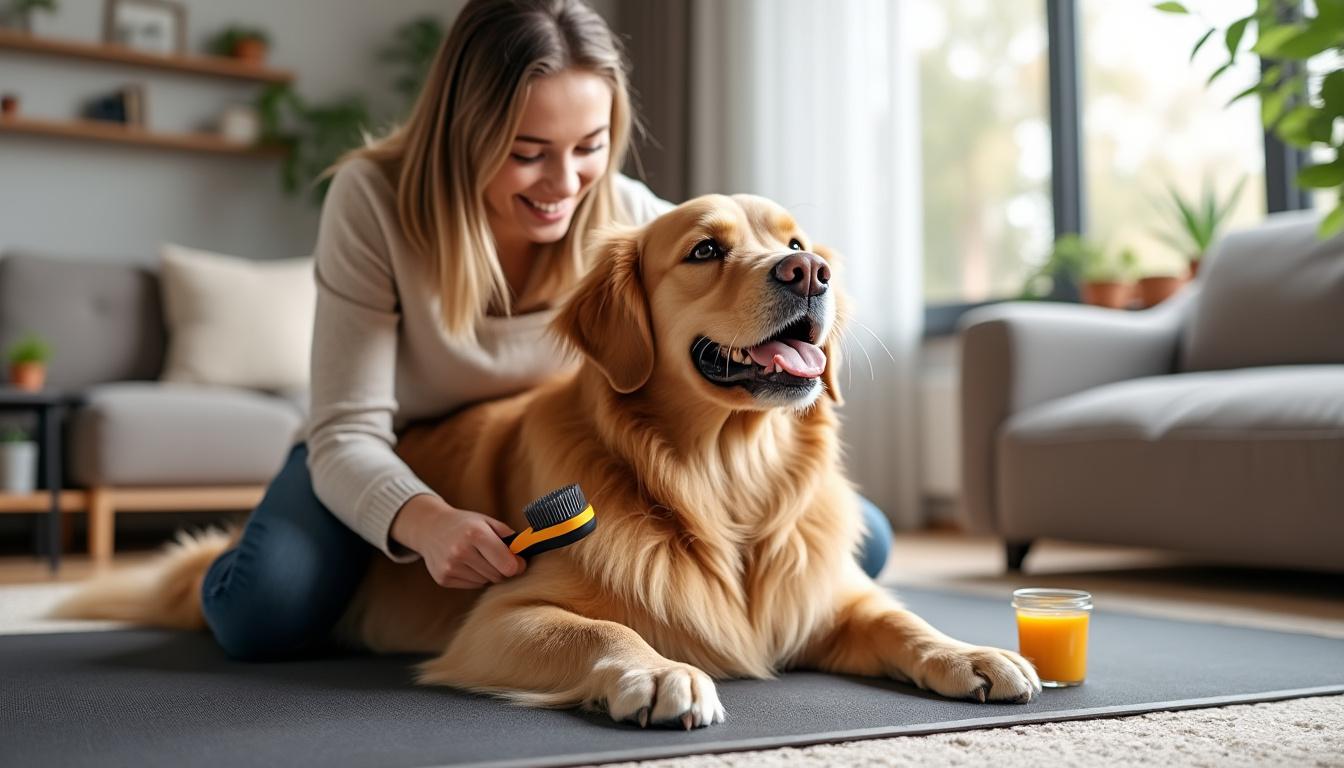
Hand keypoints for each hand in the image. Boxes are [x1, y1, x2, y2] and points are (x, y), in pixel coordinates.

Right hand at [390, 494, 526, 588]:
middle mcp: (461, 551)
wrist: (429, 527)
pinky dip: (475, 577)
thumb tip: (527, 554)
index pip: (508, 565)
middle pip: (498, 576)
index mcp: (476, 534)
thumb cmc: (464, 524)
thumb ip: (509, 537)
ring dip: (489, 573)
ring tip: (479, 558)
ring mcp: (450, 567)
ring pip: (486, 582)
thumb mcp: (487, 521)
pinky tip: (467, 564)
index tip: (519, 562)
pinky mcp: (443, 578)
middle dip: (504, 569)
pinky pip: (473, 585)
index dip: (518, 566)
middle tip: (499, 559)